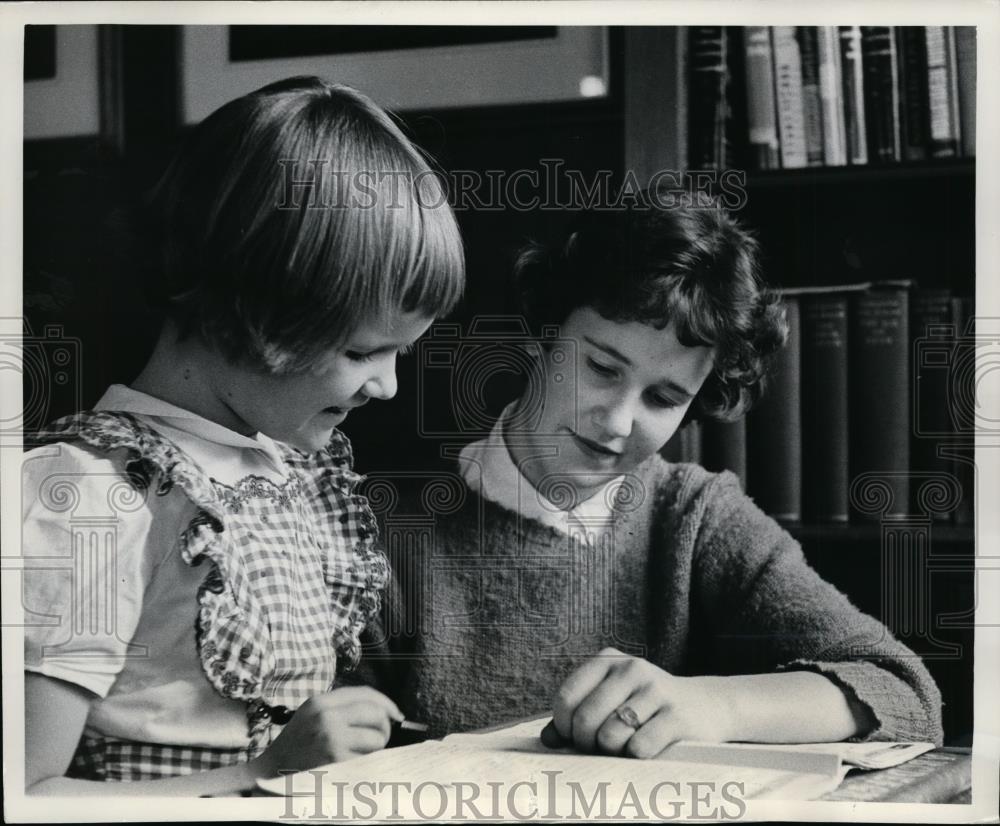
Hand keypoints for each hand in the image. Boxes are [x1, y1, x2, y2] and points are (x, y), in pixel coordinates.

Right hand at [250, 686, 402, 776]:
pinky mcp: (336, 764)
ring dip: (376, 750)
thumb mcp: (312, 716)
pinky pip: (369, 761)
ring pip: (377, 739)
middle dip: (385, 728)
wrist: (270, 775)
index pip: (366, 694)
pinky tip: (354, 768)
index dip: (386, 704)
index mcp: (321, 703)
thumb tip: (384, 712)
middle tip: (379, 739)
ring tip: (360, 755)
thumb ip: (342, 708)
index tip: (396, 714)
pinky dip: (368, 765)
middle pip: (376, 714)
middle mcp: (326, 717)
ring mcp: (331, 740)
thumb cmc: (296, 746)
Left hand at [546, 647, 735, 758]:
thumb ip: (576, 717)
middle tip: (600, 748)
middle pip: (586, 718)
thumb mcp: (610, 701)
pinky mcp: (677, 714)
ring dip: (613, 752)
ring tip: (624, 745)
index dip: (564, 727)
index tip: (574, 738)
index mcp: (608, 660)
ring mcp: (655, 689)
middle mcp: (631, 668)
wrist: (704, 706)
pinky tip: (646, 747)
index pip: (566, 697)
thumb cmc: (645, 708)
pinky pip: (639, 747)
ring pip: (610, 735)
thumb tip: (548, 740)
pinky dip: (636, 756)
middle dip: (587, 744)